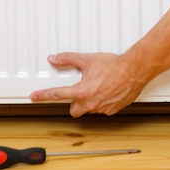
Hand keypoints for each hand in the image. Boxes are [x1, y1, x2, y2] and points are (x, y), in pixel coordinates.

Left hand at [30, 52, 146, 117]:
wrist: (134, 70)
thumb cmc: (115, 66)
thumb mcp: (88, 59)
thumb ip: (68, 59)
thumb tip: (55, 58)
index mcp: (81, 91)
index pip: (56, 94)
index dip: (43, 95)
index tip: (35, 97)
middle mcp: (90, 103)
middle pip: (74, 110)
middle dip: (74, 103)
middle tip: (80, 92)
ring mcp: (101, 109)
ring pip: (89, 110)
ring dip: (90, 102)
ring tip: (99, 88)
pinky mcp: (112, 110)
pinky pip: (102, 110)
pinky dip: (103, 103)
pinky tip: (109, 92)